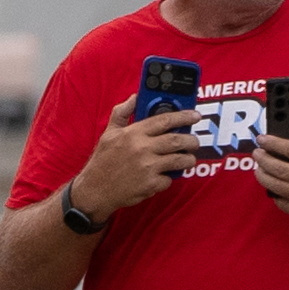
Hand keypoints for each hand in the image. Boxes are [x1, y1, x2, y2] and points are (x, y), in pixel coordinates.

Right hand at [75, 100, 206, 216]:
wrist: (93, 192)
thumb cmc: (102, 162)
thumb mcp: (108, 134)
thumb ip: (121, 113)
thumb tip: (134, 98)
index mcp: (133, 133)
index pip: (165, 120)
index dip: (184, 116)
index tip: (195, 116)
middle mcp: (142, 149)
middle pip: (178, 140)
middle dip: (192, 141)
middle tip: (194, 142)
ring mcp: (147, 168)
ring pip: (180, 160)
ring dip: (188, 159)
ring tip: (187, 159)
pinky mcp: (149, 185)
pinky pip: (169, 179)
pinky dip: (169, 178)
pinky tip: (162, 176)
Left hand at [256, 118, 288, 228]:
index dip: (274, 143)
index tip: (263, 139)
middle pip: (280, 169)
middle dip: (263, 160)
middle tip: (256, 154)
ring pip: (277, 187)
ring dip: (263, 177)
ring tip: (258, 169)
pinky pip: (283, 204)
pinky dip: (274, 195)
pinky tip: (270, 187)